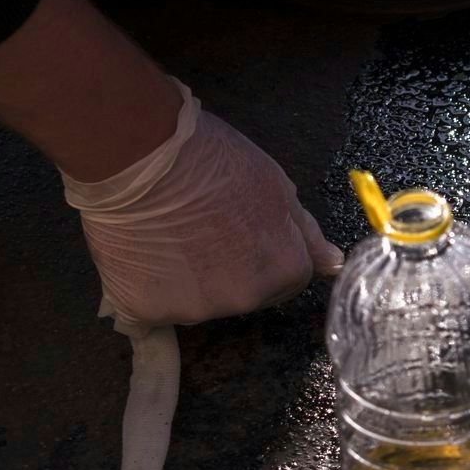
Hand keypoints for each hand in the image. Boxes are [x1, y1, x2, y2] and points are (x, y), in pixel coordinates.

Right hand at [62, 82, 340, 336]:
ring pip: (197, 303)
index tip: (239, 227)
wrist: (138, 154)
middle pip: (244, 293)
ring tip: (164, 235)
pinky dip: (144, 294)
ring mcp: (194, 311)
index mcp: (283, 270)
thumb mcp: (275, 186)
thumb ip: (305, 234)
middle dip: (229, 269)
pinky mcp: (145, 312)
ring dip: (187, 281)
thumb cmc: (212, 160)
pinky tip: (136, 260)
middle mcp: (244, 300)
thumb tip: (334, 265)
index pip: (289, 278)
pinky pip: (149, 315)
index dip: (265, 250)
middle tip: (200, 227)